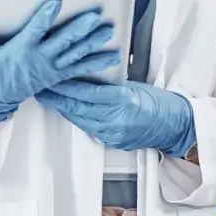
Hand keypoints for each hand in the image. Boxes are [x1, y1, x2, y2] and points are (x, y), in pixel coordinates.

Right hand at [0, 0, 121, 124]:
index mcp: (20, 50)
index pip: (35, 30)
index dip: (46, 15)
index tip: (57, 1)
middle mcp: (38, 58)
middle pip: (62, 41)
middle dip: (79, 28)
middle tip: (95, 16)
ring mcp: (49, 68)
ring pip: (74, 53)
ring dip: (93, 42)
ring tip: (109, 31)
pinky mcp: (56, 76)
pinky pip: (79, 69)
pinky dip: (96, 62)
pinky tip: (113, 57)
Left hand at [34, 79, 197, 156]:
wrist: (177, 126)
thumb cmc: (161, 102)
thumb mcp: (135, 86)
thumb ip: (110, 84)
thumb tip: (87, 75)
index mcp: (123, 101)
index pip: (86, 92)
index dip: (65, 86)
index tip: (50, 77)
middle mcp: (116, 119)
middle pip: (77, 108)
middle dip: (56, 97)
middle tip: (39, 86)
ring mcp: (113, 133)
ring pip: (79, 118)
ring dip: (62, 107)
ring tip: (47, 96)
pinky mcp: (112, 141)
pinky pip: (88, 127)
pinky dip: (76, 117)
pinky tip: (66, 109)